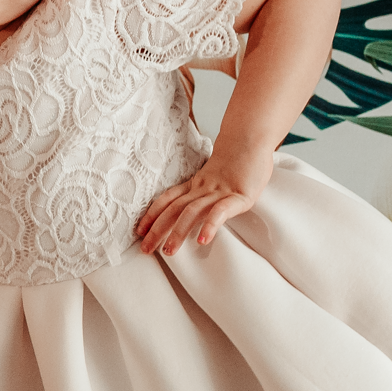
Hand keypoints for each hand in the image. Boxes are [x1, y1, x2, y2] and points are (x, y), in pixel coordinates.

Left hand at [136, 142, 274, 254]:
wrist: (252, 139)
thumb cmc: (236, 161)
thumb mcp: (214, 177)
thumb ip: (204, 191)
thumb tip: (193, 209)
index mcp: (195, 184)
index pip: (167, 199)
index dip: (151, 215)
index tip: (139, 232)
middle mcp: (202, 188)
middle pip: (173, 209)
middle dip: (157, 230)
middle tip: (145, 250)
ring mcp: (219, 191)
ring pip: (192, 212)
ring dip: (178, 232)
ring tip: (169, 251)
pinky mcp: (239, 195)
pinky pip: (220, 211)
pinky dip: (210, 225)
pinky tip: (203, 240)